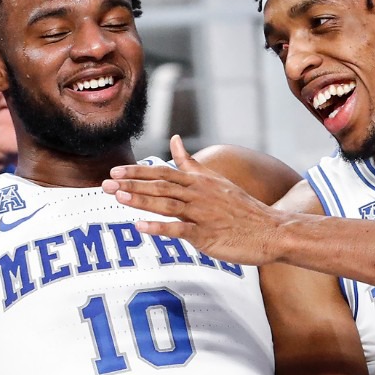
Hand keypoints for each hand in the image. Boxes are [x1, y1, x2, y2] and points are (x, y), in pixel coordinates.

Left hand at [102, 134, 288, 265]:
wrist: (270, 230)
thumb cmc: (241, 208)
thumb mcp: (216, 180)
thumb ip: (191, 162)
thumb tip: (175, 139)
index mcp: (198, 181)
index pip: (162, 173)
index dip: (137, 172)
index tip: (114, 172)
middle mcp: (198, 194)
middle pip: (160, 186)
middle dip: (131, 184)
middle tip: (104, 184)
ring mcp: (202, 214)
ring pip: (166, 205)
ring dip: (141, 201)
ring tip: (117, 198)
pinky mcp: (206, 235)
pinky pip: (179, 230)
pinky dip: (159, 227)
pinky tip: (140, 227)